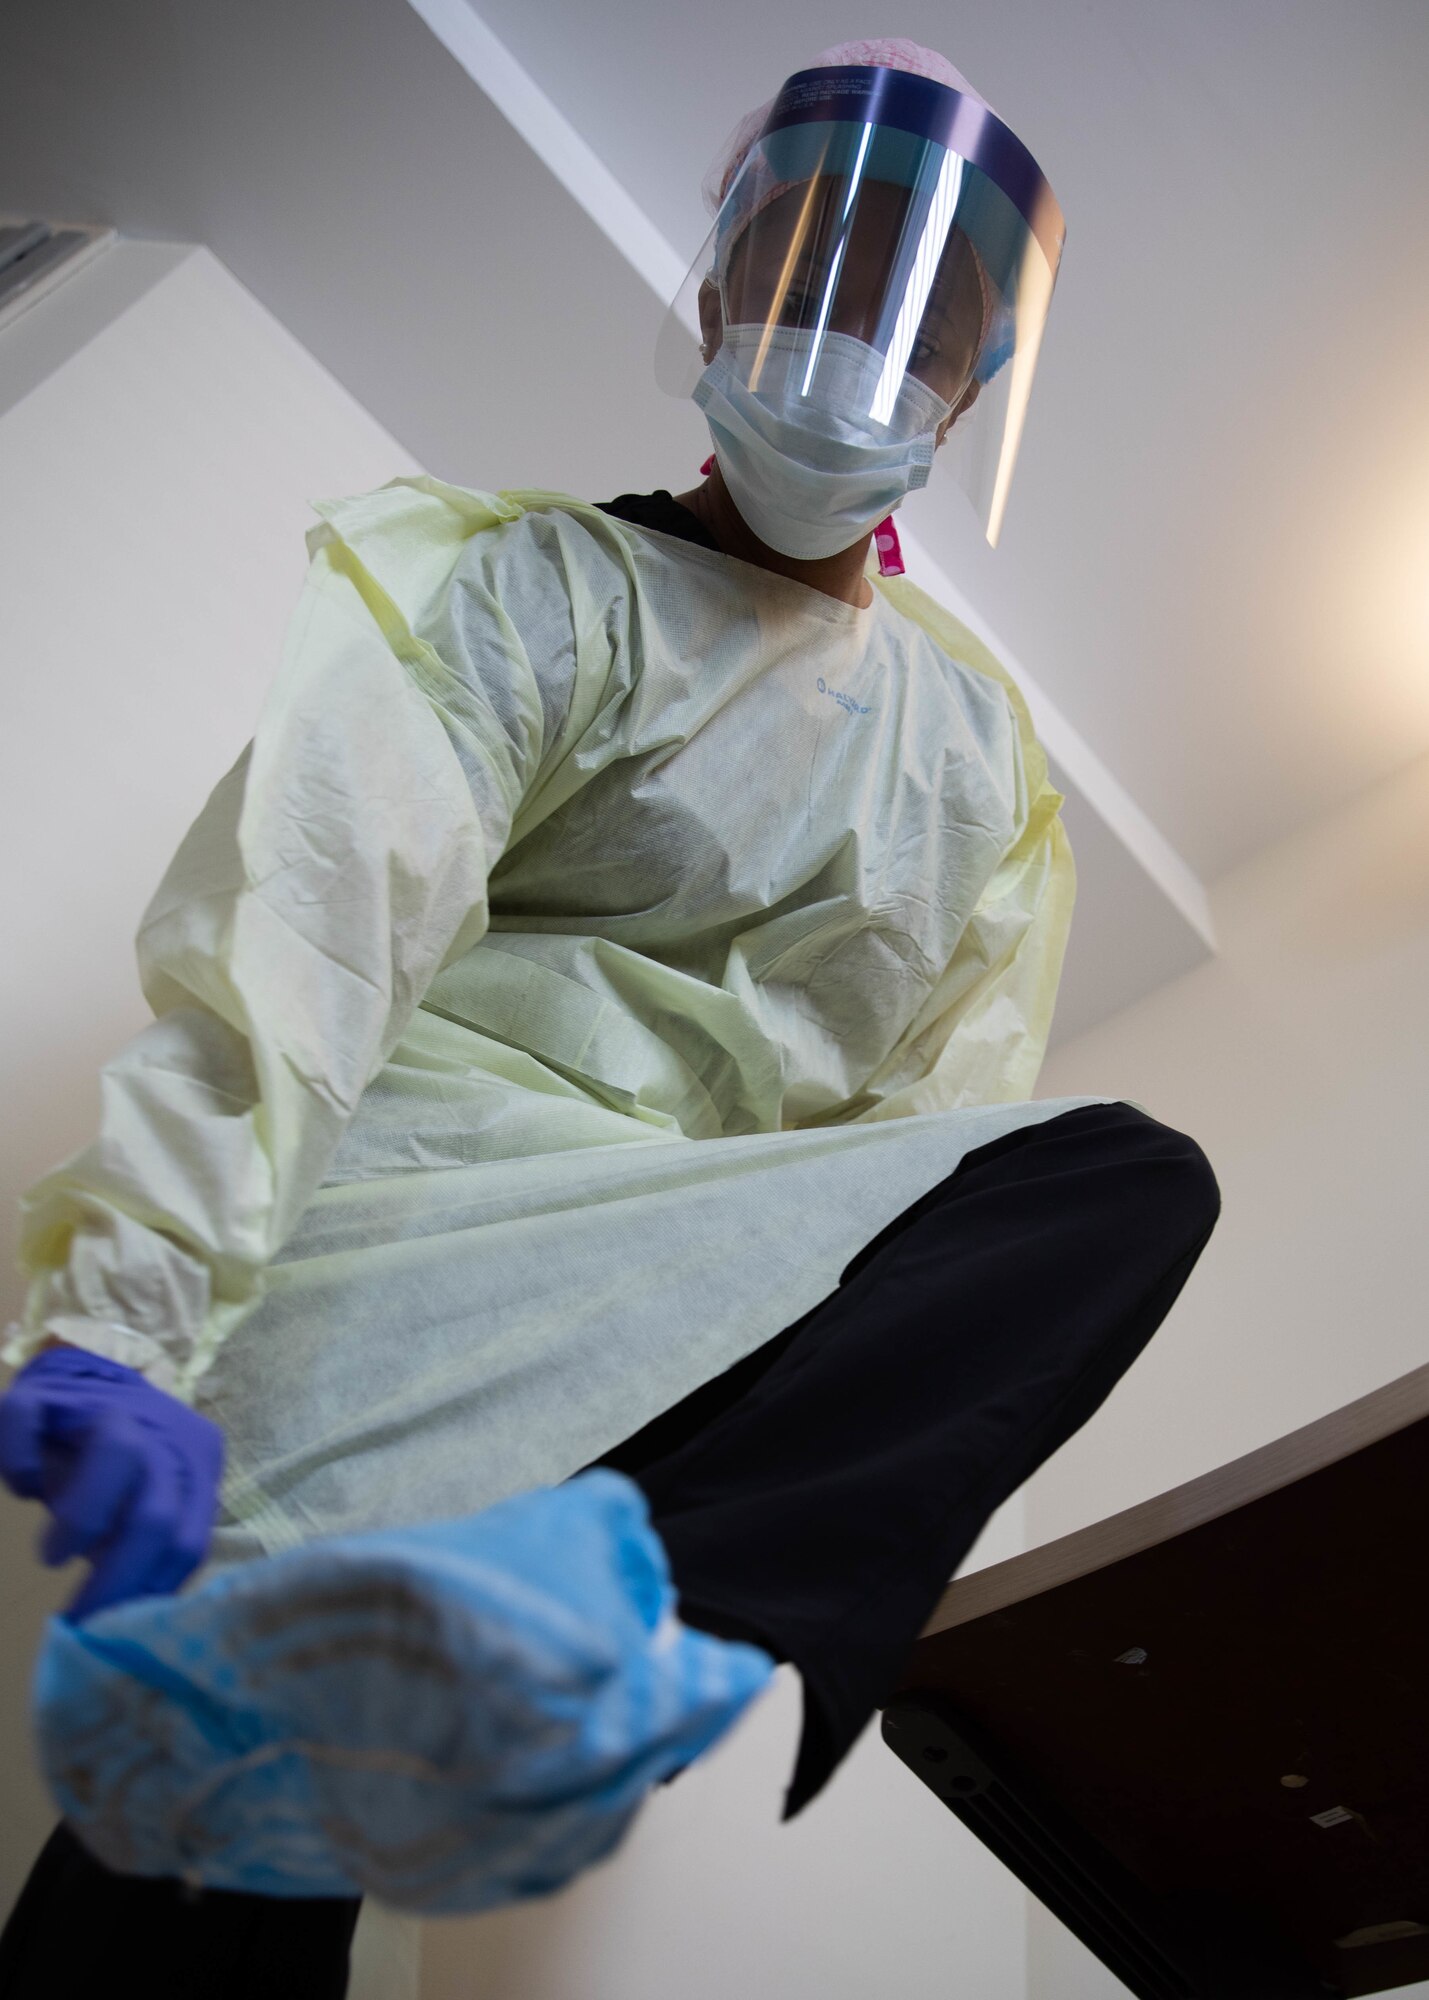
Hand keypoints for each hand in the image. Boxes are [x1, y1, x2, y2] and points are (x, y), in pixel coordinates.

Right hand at [0, 1347, 223, 1620]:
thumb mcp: (142, 1507)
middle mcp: (162, 1430)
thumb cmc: (116, 1467)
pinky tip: (24, 1488)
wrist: (83, 1382)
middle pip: (157, 1508)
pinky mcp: (46, 1393)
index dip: (149, 1594)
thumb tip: (131, 1628)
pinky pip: (31, 1422)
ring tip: (53, 1556)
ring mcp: (106, 1404)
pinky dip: (21, 1465)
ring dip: (83, 1519)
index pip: (190, 1540)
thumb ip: (148, 1551)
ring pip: (117, 1451)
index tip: (113, 1633)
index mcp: (195, 1463)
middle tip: (80, 1616)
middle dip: (118, 1577)